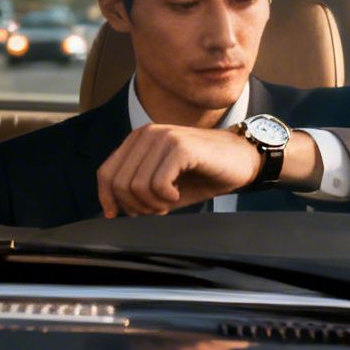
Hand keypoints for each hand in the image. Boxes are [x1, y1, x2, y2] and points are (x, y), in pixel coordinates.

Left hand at [98, 124, 263, 217]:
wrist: (244, 159)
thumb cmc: (204, 173)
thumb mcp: (164, 183)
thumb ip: (138, 189)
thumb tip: (114, 211)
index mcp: (139, 139)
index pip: (106, 172)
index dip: (108, 198)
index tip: (117, 215)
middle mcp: (147, 133)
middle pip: (118, 182)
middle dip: (134, 206)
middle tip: (155, 210)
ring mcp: (164, 137)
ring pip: (136, 185)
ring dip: (151, 204)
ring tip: (168, 203)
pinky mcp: (180, 147)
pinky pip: (157, 184)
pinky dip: (166, 198)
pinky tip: (177, 195)